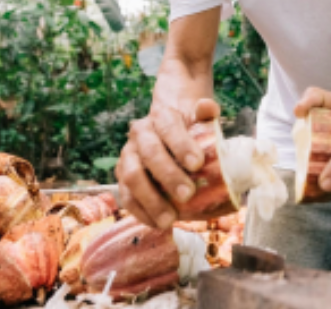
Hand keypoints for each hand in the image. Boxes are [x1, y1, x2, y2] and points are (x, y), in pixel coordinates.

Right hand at [116, 98, 220, 228]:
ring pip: (132, 177)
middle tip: (188, 195)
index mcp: (161, 116)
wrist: (167, 129)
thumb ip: (206, 112)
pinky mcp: (123, 177)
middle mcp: (140, 133)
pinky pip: (126, 196)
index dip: (181, 145)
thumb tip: (208, 107)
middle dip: (169, 176)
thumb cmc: (189, 129)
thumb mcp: (199, 118)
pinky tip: (156, 223)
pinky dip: (140, 212)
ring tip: (169, 219)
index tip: (197, 164)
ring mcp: (128, 155)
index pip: (168, 127)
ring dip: (150, 200)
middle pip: (150, 153)